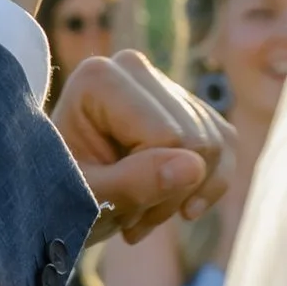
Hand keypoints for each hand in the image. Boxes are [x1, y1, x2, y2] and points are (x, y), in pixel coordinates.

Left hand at [52, 50, 231, 241]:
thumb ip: (135, 183)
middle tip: (128, 217)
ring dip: (183, 197)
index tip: (116, 209)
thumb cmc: (62, 197)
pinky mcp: (188, 108)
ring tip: (140, 213)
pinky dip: (206, 188)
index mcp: (101, 78)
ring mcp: (164, 85)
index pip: (169, 136)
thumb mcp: (90, 200)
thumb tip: (194, 166)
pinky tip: (173, 206)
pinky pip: (227, 147)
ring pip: (216, 148)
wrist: (59, 199)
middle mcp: (134, 68)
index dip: (154, 185)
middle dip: (170, 193)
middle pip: (198, 141)